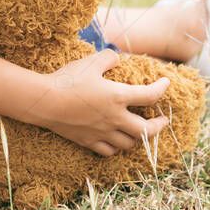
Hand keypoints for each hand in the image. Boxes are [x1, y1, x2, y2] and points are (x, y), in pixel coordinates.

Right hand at [32, 49, 170, 156]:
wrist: (44, 102)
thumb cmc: (68, 80)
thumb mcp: (90, 62)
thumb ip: (108, 58)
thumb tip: (117, 58)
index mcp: (118, 97)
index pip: (149, 95)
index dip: (161, 89)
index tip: (165, 84)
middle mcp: (114, 118)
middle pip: (146, 130)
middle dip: (158, 126)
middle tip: (162, 120)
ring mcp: (102, 133)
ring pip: (128, 144)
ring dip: (137, 138)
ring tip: (139, 131)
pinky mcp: (88, 141)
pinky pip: (108, 151)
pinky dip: (116, 147)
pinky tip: (115, 141)